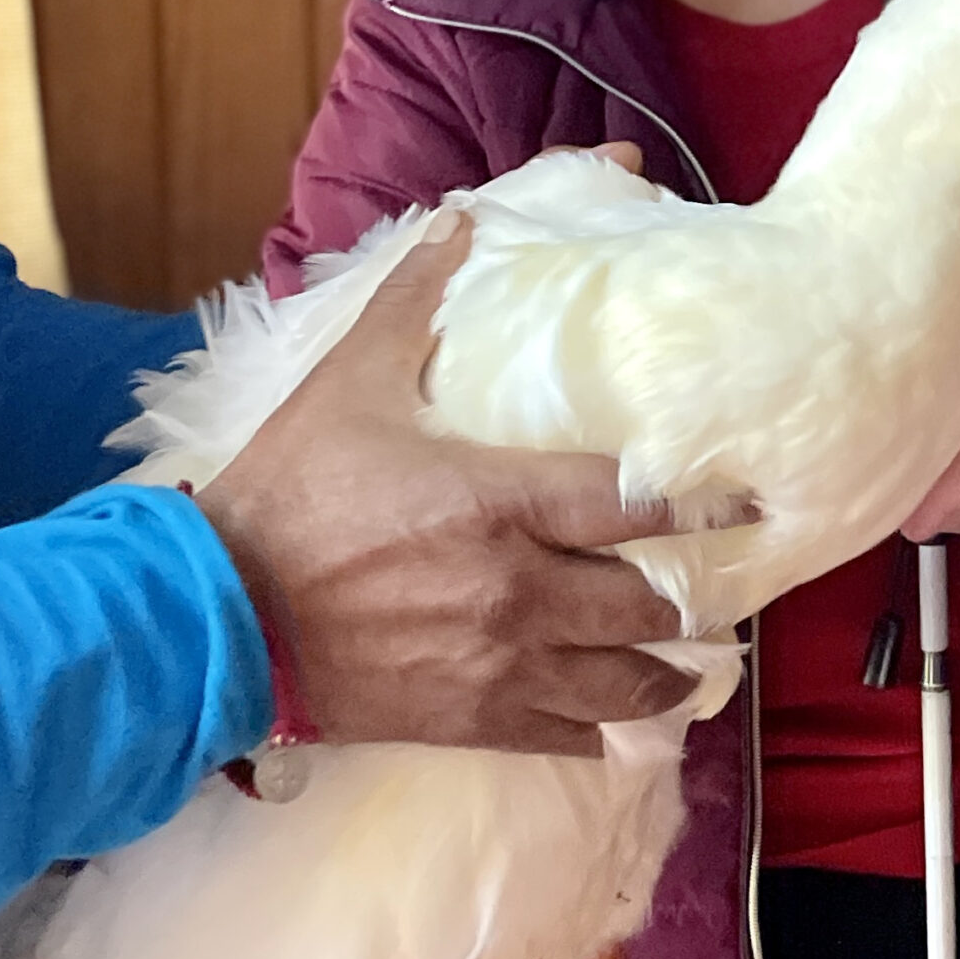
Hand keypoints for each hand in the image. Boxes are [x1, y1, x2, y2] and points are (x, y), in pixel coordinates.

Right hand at [197, 212, 698, 758]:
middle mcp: (518, 590)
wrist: (209, 618)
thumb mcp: (350, 382)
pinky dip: (601, 733)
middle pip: (643, 602)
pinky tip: (627, 730)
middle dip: (693, 600)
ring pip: (617, 681)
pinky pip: (559, 737)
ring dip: (667, 676)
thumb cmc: (290, 493)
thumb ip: (415, 304)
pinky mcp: (462, 720)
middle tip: (733, 589)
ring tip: (700, 668)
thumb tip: (458, 221)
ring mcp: (495, 665)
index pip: (635, 503)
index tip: (750, 506)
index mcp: (503, 503)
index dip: (701, 506)